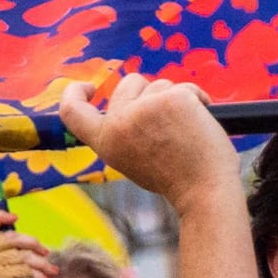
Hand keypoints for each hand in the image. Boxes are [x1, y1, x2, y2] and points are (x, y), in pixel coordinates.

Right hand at [0, 211, 51, 277]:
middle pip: (10, 238)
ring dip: (42, 263)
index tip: (14, 216)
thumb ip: (0, 256)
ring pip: (23, 256)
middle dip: (32, 242)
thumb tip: (26, 242)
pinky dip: (40, 276)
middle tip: (45, 251)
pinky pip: (27, 271)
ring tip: (52, 270)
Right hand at [60, 74, 238, 211]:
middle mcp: (120, 124)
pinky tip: (201, 124)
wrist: (205, 194)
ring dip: (174, 100)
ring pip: (159, 84)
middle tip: (167, 124)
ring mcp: (145, 109)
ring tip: (185, 131)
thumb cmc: (176, 180)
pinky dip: (198, 100)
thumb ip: (125, 131)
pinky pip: (185, 87)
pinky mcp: (172, 99)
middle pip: (127, 83)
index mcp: (106, 143)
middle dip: (148, 93)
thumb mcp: (134, 158)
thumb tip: (133, 99)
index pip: (72, 111)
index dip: (74, 92)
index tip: (89, 86)